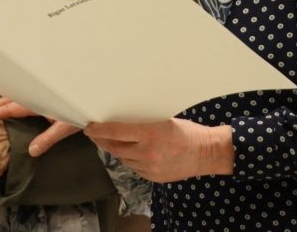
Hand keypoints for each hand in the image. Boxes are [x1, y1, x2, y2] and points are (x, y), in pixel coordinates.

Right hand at [0, 97, 79, 156]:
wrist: (93, 101)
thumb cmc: (82, 113)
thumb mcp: (65, 128)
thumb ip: (47, 139)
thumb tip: (31, 151)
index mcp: (39, 102)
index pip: (12, 107)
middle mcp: (36, 96)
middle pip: (9, 99)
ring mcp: (39, 94)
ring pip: (15, 96)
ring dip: (1, 103)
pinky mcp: (43, 95)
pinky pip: (22, 96)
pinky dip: (11, 101)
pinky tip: (8, 106)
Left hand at [84, 118, 233, 182]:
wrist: (207, 153)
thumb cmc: (187, 132)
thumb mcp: (162, 120)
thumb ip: (141, 124)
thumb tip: (119, 122)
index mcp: (150, 134)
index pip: (115, 131)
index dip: (98, 130)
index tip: (89, 128)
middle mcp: (148, 152)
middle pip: (114, 148)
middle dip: (103, 141)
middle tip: (96, 134)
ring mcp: (150, 167)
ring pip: (123, 159)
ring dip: (116, 150)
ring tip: (114, 142)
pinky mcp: (154, 178)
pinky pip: (134, 168)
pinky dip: (130, 160)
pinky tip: (132, 152)